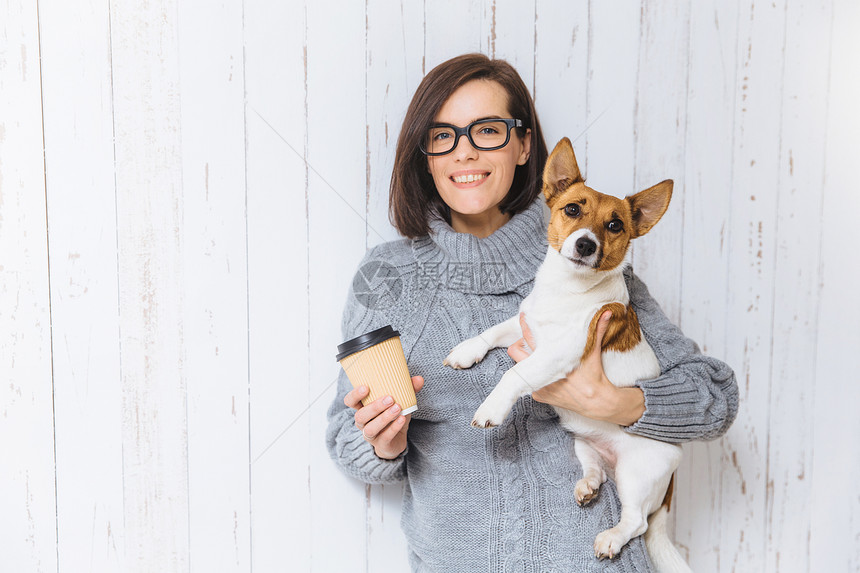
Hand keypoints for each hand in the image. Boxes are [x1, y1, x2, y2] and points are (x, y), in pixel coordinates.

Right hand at [344, 376, 424, 459]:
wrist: (397, 440)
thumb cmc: (393, 416)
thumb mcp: (399, 402)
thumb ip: (407, 390)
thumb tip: (419, 379)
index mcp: (362, 408)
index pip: (350, 401)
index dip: (354, 395)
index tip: (366, 387)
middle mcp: (362, 422)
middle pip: (361, 415)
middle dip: (374, 407)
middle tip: (390, 398)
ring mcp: (370, 435)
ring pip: (370, 428)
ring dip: (384, 418)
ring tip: (397, 408)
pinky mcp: (381, 444)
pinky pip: (385, 436)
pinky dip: (394, 427)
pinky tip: (402, 419)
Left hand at [506, 312, 645, 425]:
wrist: (596, 401)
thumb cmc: (594, 374)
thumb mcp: (594, 350)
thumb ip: (597, 329)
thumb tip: (607, 312)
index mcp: (551, 357)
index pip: (529, 336)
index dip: (525, 325)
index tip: (524, 317)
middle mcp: (540, 371)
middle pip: (515, 351)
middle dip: (519, 344)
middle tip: (528, 339)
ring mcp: (537, 385)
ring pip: (520, 368)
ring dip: (527, 360)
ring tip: (538, 356)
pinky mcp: (539, 396)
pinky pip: (530, 383)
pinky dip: (536, 377)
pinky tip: (546, 373)